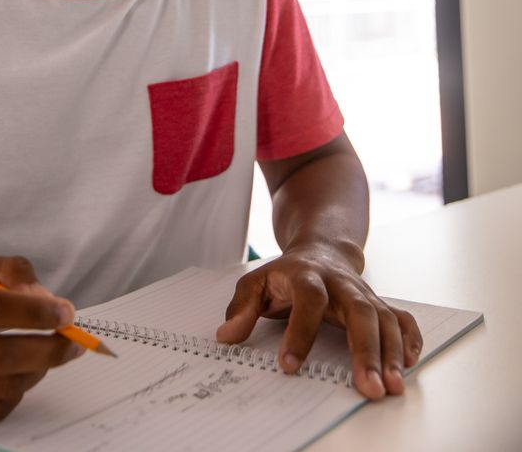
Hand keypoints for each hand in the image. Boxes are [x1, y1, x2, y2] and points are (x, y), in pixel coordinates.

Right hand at [0, 254, 82, 421]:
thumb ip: (13, 271)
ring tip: (49, 352)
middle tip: (75, 340)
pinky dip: (20, 390)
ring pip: (5, 385)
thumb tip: (46, 300)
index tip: (67, 311)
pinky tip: (23, 371)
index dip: (35, 312)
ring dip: (40, 368)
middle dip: (50, 349)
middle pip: (3, 356)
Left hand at [217, 246, 421, 398]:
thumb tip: (226, 335)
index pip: (308, 301)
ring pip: (384, 319)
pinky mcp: (378, 303)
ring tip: (392, 386)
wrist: (322, 248)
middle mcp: (341, 284)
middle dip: (366, 350)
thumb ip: (242, 307)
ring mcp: (363, 293)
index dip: (299, 332)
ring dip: (392, 353)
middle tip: (369, 386)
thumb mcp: (257, 283)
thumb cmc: (288, 274)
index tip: (289, 366)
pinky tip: (409, 364)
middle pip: (360, 311)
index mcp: (307, 276)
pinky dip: (410, 339)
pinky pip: (401, 318)